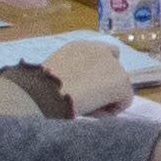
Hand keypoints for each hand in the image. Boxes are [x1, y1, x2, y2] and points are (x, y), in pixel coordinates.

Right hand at [11, 33, 133, 113]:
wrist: (42, 95)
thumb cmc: (37, 89)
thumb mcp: (51, 75)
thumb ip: (68, 75)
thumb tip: (72, 88)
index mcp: (78, 47)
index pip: (100, 53)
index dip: (97, 71)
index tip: (85, 86)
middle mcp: (98, 49)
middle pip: (114, 67)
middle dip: (106, 82)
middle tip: (89, 99)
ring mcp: (112, 64)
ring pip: (118, 86)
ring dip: (106, 98)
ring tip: (84, 109)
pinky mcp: (121, 81)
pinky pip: (124, 101)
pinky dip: (112, 110)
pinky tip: (92, 113)